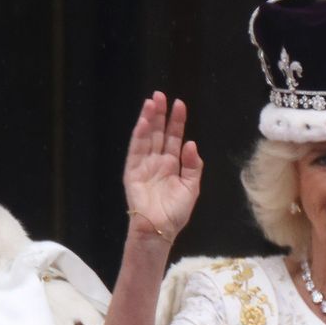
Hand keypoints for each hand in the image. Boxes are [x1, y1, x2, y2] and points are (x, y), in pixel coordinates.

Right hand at [123, 91, 202, 243]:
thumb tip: (191, 144)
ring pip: (146, 138)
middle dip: (160, 114)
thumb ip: (193, 166)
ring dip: (148, 120)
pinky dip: (139, 136)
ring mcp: (143, 165)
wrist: (159, 229)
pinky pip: (135, 151)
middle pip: (158, 133)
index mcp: (172, 165)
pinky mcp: (132, 172)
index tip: (179, 104)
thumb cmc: (175, 213)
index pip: (173, 138)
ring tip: (151, 102)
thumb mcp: (191, 188)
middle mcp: (157, 161)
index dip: (176, 121)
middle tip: (161, 95)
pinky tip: (143, 123)